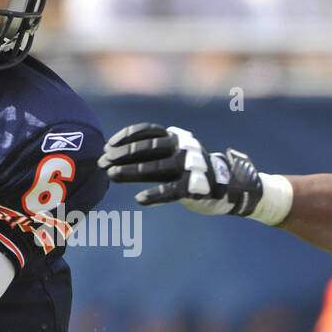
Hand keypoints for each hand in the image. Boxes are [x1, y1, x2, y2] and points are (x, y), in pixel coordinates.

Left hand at [97, 122, 265, 216]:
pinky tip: (139, 200)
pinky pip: (171, 191)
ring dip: (131, 172)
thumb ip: (151, 155)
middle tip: (102, 162)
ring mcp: (190, 167)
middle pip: (148, 148)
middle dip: (122, 155)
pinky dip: (155, 196)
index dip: (126, 137)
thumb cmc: (190, 172)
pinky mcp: (195, 187)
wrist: (228, 186)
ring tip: (112, 176)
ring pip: (156, 168)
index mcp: (177, 138)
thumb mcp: (174, 155)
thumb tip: (114, 156)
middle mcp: (183, 148)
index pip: (148, 131)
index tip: (108, 145)